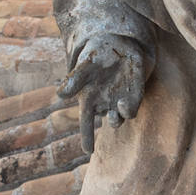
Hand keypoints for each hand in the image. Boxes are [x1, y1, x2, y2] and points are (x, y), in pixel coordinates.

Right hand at [58, 35, 146, 152]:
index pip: (86, 123)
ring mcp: (120, 100)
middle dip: (110, 121)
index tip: (88, 152)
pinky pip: (132, 108)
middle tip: (110, 116)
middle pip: (108, 120)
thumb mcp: (86, 64)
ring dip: (117, 118)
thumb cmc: (98, 53)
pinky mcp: (134, 95)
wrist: (119, 42)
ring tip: (115, 113)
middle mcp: (105, 103)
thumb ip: (75, 79)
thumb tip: (60, 95)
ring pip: (119, 118)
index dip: (87, 137)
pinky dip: (128, 109)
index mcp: (89, 98)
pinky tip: (123, 104)